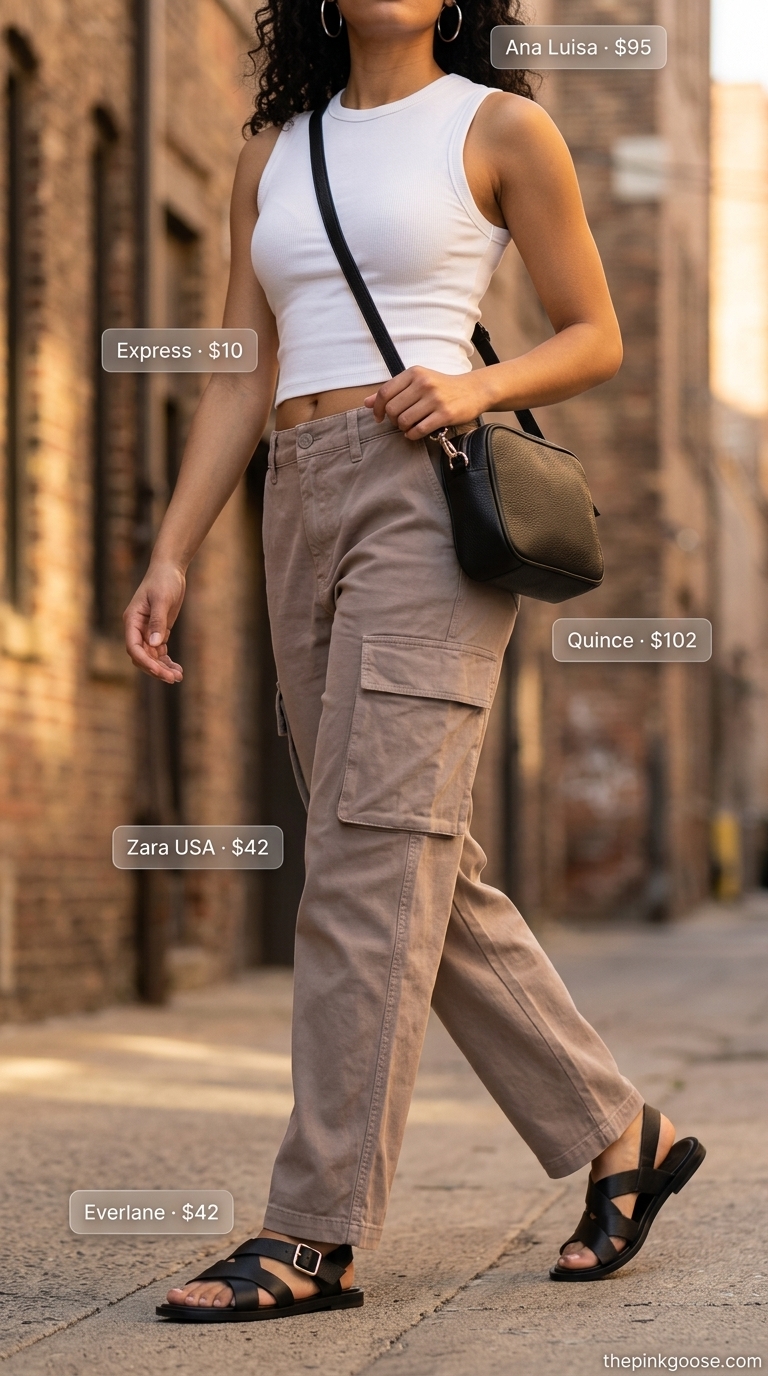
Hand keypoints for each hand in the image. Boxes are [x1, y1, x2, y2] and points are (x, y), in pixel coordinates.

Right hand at [123, 562, 185, 683]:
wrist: (169, 569)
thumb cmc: (164, 581)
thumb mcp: (162, 600)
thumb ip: (158, 622)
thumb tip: (154, 644)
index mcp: (132, 620)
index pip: (133, 647)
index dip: (145, 662)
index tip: (160, 671)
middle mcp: (136, 628)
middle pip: (142, 656)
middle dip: (156, 669)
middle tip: (173, 679)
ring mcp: (147, 631)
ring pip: (151, 657)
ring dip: (163, 668)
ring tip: (178, 677)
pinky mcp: (158, 631)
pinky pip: (159, 652)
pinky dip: (167, 662)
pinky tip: (178, 670)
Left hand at [364, 367, 490, 440]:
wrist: (474, 390)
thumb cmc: (442, 387)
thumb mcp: (417, 382)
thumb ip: (393, 391)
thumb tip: (366, 403)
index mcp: (414, 373)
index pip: (385, 392)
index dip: (377, 408)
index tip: (378, 417)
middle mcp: (424, 383)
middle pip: (393, 409)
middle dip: (393, 420)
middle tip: (400, 422)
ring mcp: (435, 399)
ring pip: (404, 421)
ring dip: (403, 429)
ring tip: (409, 427)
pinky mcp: (445, 414)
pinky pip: (419, 430)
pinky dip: (413, 435)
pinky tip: (416, 432)